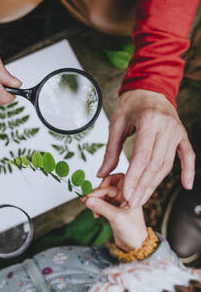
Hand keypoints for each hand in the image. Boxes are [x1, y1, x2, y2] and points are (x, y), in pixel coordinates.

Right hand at [83, 174, 147, 251]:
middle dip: (97, 193)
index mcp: (131, 194)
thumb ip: (101, 207)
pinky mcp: (113, 210)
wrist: (134, 246)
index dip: (102, 186)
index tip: (92, 195)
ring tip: (92, 210)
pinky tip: (96, 215)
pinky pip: (101, 203)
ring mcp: (118, 203)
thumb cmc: (132, 232)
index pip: (114, 182)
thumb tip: (88, 199)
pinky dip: (96, 207)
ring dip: (95, 201)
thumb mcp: (116, 218)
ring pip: (103, 195)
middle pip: (107, 187)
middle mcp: (124, 197)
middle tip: (88, 200)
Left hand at [97, 89, 194, 206]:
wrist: (149, 89)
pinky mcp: (182, 135)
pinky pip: (188, 155)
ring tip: (143, 198)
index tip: (126, 193)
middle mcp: (167, 127)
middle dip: (143, 185)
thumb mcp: (116, 124)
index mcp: (150, 122)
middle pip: (156, 164)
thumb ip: (111, 150)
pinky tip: (186, 185)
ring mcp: (177, 132)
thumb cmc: (130, 105)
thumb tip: (102, 174)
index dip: (134, 177)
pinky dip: (188, 170)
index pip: (142, 157)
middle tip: (132, 201)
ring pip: (168, 163)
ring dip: (156, 183)